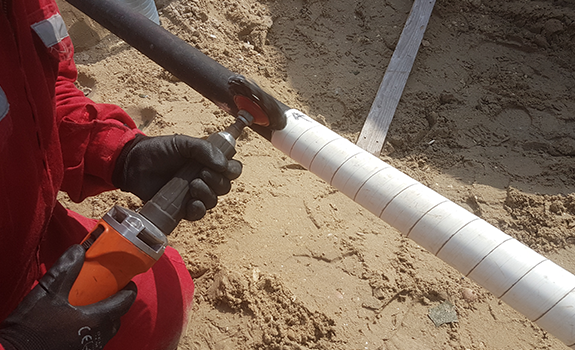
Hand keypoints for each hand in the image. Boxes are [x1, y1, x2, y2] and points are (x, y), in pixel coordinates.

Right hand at [0, 245, 136, 349]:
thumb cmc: (31, 328)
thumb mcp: (48, 292)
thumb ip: (66, 270)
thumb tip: (78, 250)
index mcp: (95, 320)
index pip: (124, 303)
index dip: (129, 291)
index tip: (129, 282)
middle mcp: (96, 337)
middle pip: (116, 319)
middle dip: (116, 305)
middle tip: (109, 292)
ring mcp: (88, 349)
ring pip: (104, 331)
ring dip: (103, 318)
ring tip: (92, 305)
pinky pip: (93, 340)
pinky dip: (91, 329)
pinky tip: (77, 322)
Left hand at [113, 134, 242, 220]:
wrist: (135, 164)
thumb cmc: (160, 150)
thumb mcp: (183, 143)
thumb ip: (205, 149)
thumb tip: (224, 165)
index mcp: (209, 161)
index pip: (233, 169)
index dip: (232, 170)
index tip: (222, 166)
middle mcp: (206, 178)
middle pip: (225, 186)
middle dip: (217, 181)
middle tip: (200, 174)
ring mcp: (194, 194)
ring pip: (214, 200)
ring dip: (207, 194)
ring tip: (192, 185)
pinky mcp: (182, 207)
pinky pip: (199, 213)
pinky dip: (198, 209)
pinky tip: (190, 202)